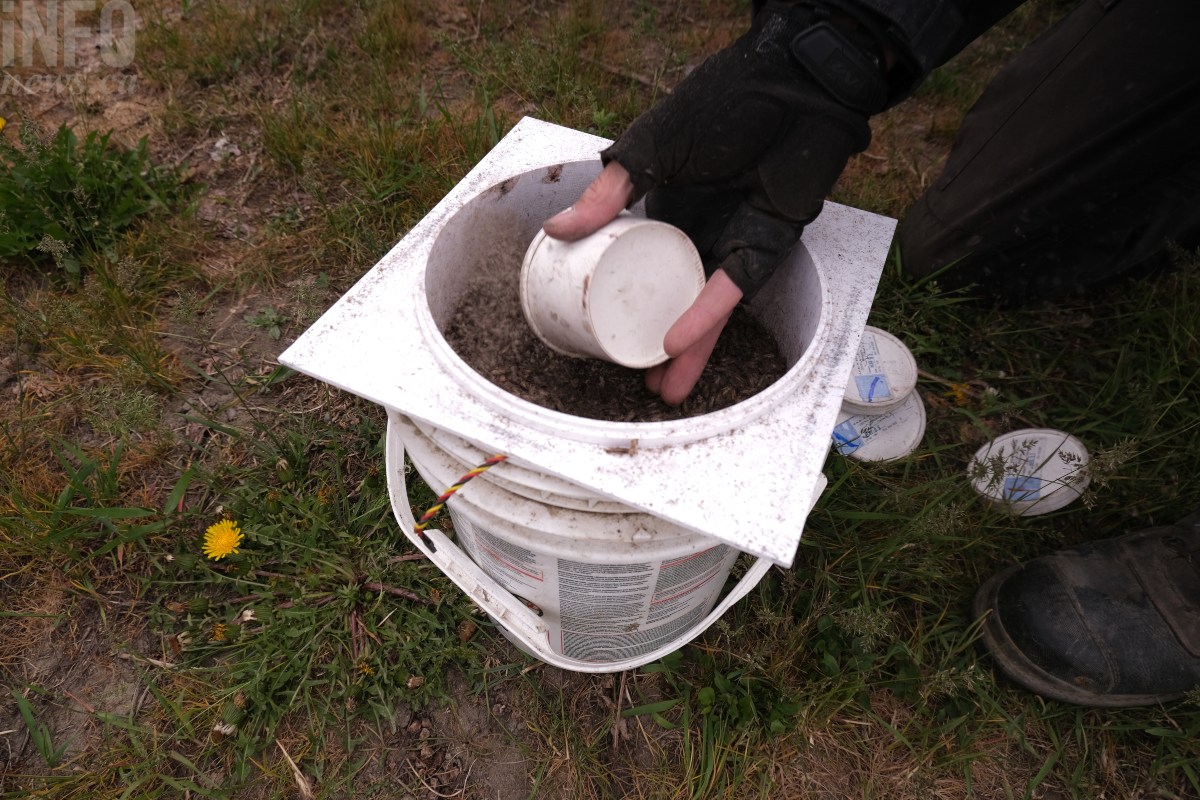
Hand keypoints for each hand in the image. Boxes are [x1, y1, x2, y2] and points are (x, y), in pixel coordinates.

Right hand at [545, 1, 881, 402]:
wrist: (792, 82)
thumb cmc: (722, 102)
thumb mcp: (650, 147)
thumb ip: (608, 192)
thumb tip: (556, 230)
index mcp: (674, 210)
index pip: (648, 268)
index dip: (630, 303)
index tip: (606, 333)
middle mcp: (706, 233)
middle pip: (680, 299)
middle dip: (661, 344)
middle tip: (638, 381)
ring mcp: (738, 241)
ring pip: (711, 309)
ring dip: (690, 349)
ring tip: (665, 391)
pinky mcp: (769, 245)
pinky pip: (735, 288)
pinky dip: (707, 314)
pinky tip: (678, 342)